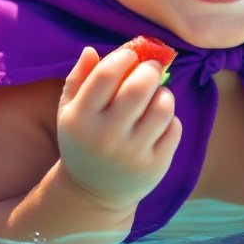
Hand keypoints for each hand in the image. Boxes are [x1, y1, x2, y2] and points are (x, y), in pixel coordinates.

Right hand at [56, 45, 181, 214]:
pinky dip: (170, 118)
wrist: (93, 193)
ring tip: (157, 95)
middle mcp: (106, 137)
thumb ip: (78, 79)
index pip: (106, 75)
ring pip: (162, 107)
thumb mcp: (69, 112)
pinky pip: (174, 129)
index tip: (132, 55)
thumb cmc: (83, 141)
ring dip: (164, 93)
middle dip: (150, 70)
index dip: (125, 57)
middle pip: (139, 88)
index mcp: (80, 119)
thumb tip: (91, 50)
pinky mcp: (155, 167)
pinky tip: (159, 120)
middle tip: (152, 68)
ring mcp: (132, 154)